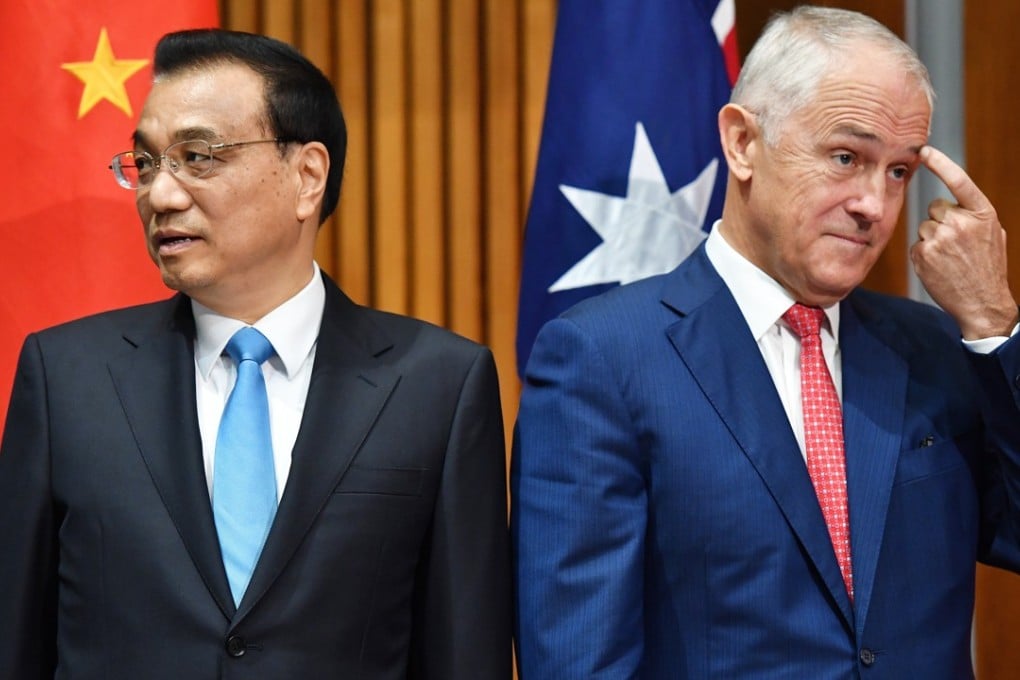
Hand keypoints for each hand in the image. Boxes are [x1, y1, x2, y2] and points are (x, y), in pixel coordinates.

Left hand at [910, 146, 1017, 338]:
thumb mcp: (993, 234)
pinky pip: (916, 244)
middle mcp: (960, 221)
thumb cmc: (988, 267)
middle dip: (941, 220)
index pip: (958, 180)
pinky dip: (923, 253)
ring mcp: (940, 237)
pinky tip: (939, 266)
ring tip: (949, 257)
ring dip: (932, 238)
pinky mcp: (922, 253)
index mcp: (982, 213)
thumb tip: (954, 205)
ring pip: (924, 226)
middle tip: (955, 242)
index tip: (924, 151)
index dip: (941, 163)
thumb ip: (973, 216)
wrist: (982, 302)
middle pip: (935, 207)